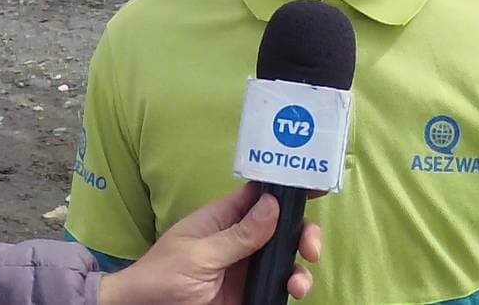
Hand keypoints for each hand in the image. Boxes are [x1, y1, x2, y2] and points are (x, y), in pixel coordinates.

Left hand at [97, 183, 321, 304]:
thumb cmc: (161, 276)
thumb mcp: (198, 254)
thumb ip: (237, 235)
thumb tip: (273, 205)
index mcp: (225, 218)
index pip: (261, 194)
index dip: (288, 186)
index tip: (317, 185)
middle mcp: (241, 239)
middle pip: (284, 226)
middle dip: (304, 232)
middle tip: (311, 248)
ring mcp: (247, 267)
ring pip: (287, 258)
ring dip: (301, 265)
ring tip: (298, 282)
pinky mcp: (251, 293)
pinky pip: (280, 285)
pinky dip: (293, 286)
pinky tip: (292, 291)